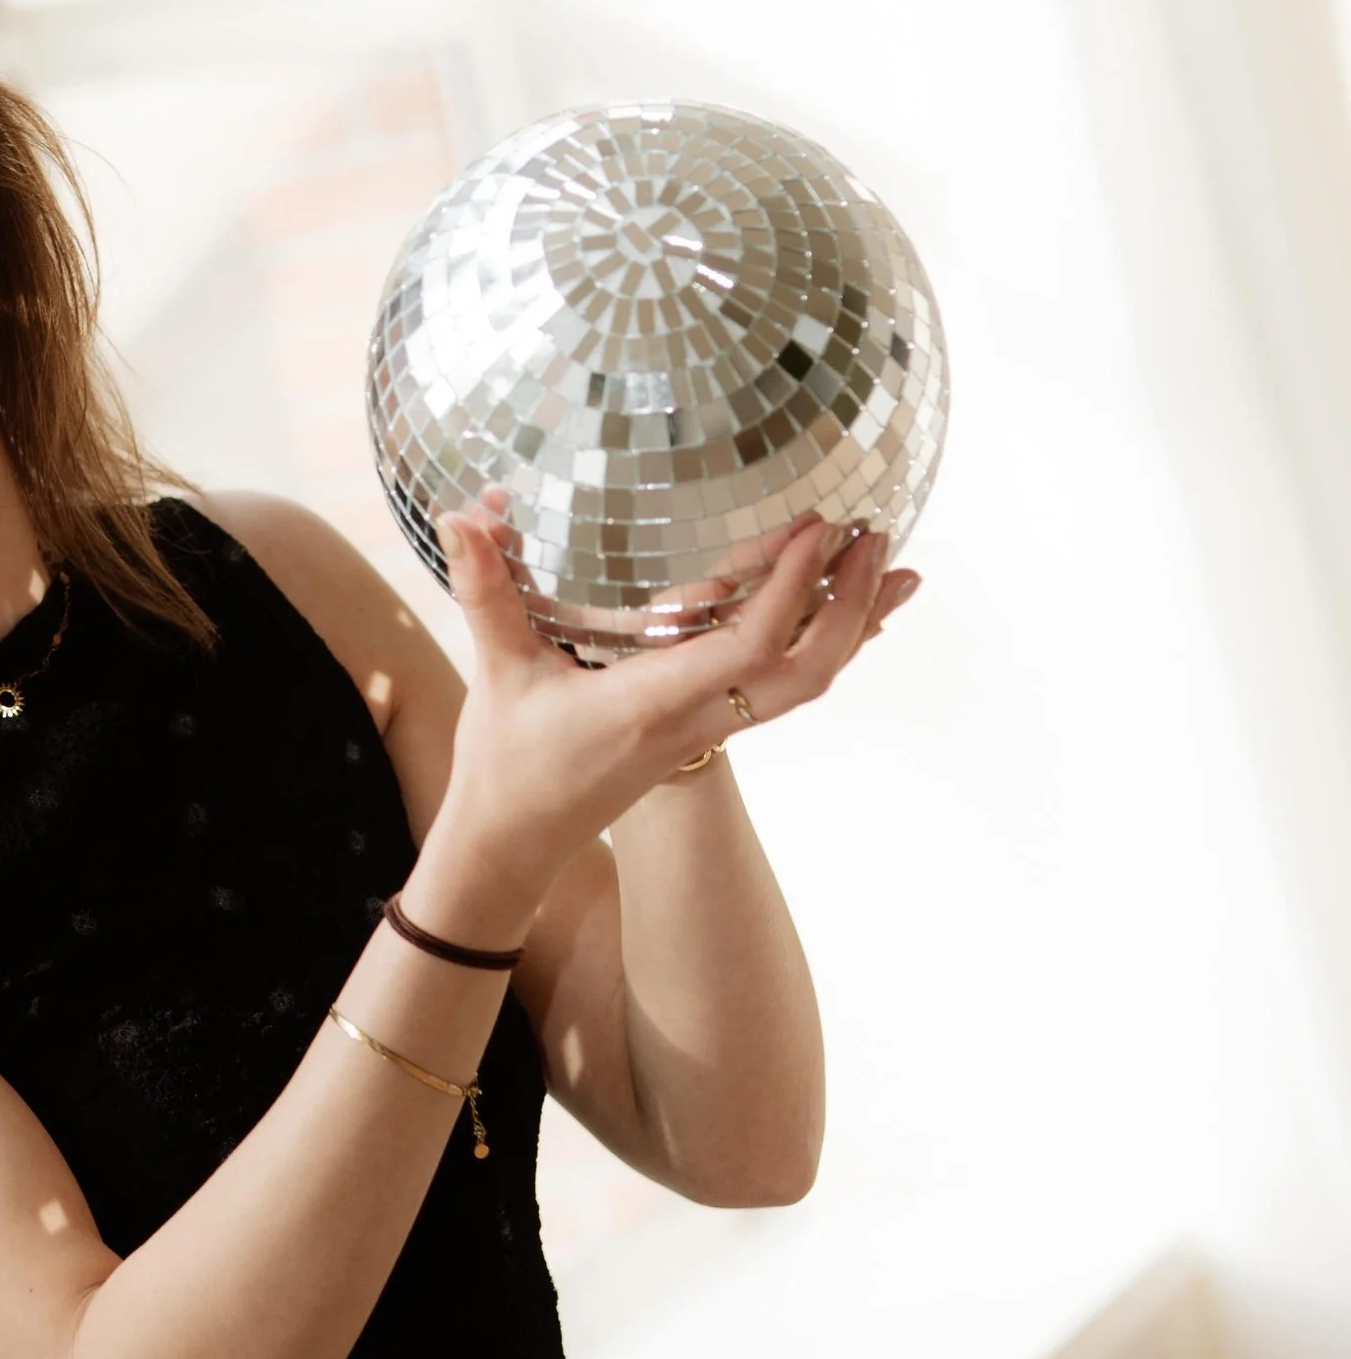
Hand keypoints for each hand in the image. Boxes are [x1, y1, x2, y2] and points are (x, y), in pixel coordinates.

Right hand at [429, 502, 919, 907]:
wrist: (517, 844)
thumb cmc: (506, 762)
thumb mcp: (494, 669)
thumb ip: (484, 587)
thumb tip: (464, 514)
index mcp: (652, 702)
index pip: (748, 647)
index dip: (792, 586)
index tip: (820, 528)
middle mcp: (694, 719)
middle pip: (806, 672)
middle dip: (850, 604)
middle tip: (874, 535)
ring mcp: (706, 727)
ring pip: (805, 681)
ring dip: (852, 623)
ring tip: (893, 565)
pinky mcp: (704, 726)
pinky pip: (782, 683)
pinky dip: (823, 643)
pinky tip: (849, 613)